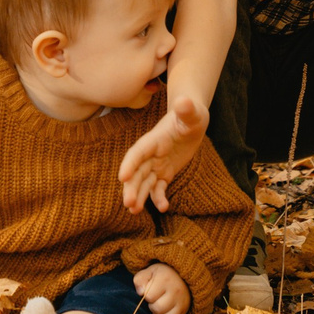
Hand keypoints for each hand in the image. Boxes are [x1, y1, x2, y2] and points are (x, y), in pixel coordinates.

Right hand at [118, 93, 208, 213]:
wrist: (191, 120)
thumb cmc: (191, 114)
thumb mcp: (192, 112)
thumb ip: (186, 109)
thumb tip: (183, 101)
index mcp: (153, 140)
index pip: (138, 152)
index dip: (130, 163)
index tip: (122, 177)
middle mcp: (151, 154)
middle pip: (137, 172)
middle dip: (131, 187)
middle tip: (128, 204)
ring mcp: (156, 165)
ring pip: (144, 183)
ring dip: (139, 196)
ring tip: (134, 211)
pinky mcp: (164, 173)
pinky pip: (159, 188)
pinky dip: (159, 198)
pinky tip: (163, 207)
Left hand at [133, 262, 190, 313]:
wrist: (180, 277)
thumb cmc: (160, 276)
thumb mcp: (149, 272)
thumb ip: (140, 280)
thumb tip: (140, 292)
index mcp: (166, 279)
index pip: (149, 296)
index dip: (146, 296)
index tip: (148, 292)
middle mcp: (177, 291)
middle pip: (158, 308)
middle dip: (151, 307)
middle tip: (153, 302)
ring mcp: (182, 303)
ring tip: (157, 310)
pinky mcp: (184, 313)